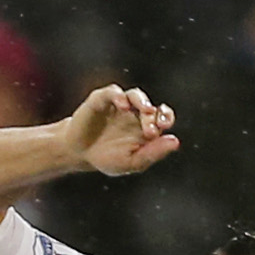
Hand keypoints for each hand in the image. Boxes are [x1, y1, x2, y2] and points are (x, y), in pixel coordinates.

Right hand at [62, 86, 178, 176]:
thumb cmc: (107, 158)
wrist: (78, 154)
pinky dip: (119, 96)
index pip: (163, 116)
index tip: (165, 126)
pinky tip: (123, 105)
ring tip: (145, 112)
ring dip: (142, 102)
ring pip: (135, 94)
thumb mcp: (132, 162)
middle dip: (153, 117)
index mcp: (146, 127)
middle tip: (150, 132)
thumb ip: (153, 153)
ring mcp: (118, 104)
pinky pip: (113, 92)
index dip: (167, 117)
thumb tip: (175, 141)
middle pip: (150, 107)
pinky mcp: (101, 99)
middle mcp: (134, 113)